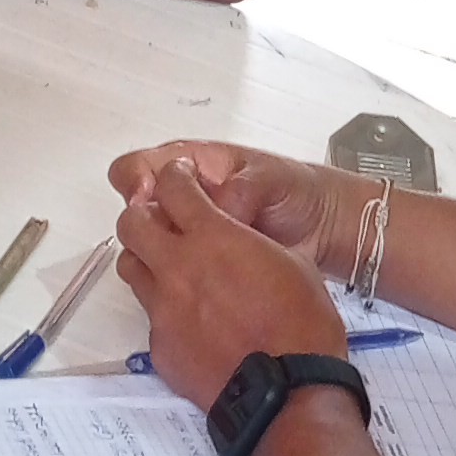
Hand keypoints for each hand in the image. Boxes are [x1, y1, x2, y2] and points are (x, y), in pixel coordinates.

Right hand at [110, 138, 362, 277]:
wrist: (323, 229)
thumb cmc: (295, 191)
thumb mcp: (269, 178)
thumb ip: (239, 191)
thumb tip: (220, 212)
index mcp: (189, 168)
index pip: (136, 169)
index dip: (136, 182)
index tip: (151, 198)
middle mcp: (178, 204)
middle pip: (132, 214)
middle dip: (143, 224)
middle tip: (172, 235)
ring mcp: (186, 240)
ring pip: (144, 250)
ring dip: (157, 257)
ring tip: (191, 264)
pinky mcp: (197, 273)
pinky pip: (170, 279)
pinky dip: (176, 283)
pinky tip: (199, 286)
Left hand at [115, 153, 347, 411]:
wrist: (287, 392)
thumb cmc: (302, 323)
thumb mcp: (291, 262)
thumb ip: (250, 243)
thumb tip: (237, 241)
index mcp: (213, 237)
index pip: (172, 187)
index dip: (174, 177)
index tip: (180, 179)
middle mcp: (177, 268)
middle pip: (131, 223)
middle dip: (143, 214)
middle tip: (162, 222)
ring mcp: (163, 310)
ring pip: (130, 268)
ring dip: (145, 260)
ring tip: (169, 269)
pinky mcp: (160, 348)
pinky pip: (151, 318)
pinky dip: (165, 311)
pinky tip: (192, 323)